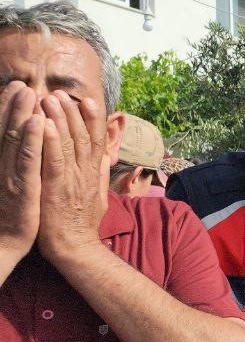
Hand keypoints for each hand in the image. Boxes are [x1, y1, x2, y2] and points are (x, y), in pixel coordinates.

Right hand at [0, 82, 44, 260]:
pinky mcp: (21, 187)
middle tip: (20, 82)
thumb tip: (28, 143)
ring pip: (14, 138)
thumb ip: (17, 162)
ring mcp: (8, 175)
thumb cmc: (11, 215)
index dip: (9, 108)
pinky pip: (27, 159)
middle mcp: (1, 165)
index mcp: (2, 164)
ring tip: (28, 91)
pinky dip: (31, 139)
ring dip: (20, 113)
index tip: (17, 87)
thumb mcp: (14, 184)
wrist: (3, 245)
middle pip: (7, 129)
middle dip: (13, 104)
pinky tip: (37, 122)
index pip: (6, 132)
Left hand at [36, 91, 108, 263]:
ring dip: (60, 119)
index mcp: (93, 174)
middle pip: (82, 136)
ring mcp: (73, 180)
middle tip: (60, 93)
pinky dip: (50, 141)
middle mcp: (86, 173)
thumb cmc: (81, 224)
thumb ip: (98, 174)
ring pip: (69, 143)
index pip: (97, 141)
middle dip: (72, 113)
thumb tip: (103, 157)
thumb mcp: (97, 196)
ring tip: (49, 99)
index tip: (87, 101)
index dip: (94, 119)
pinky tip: (43, 124)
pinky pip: (54, 160)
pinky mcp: (56, 188)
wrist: (75, 248)